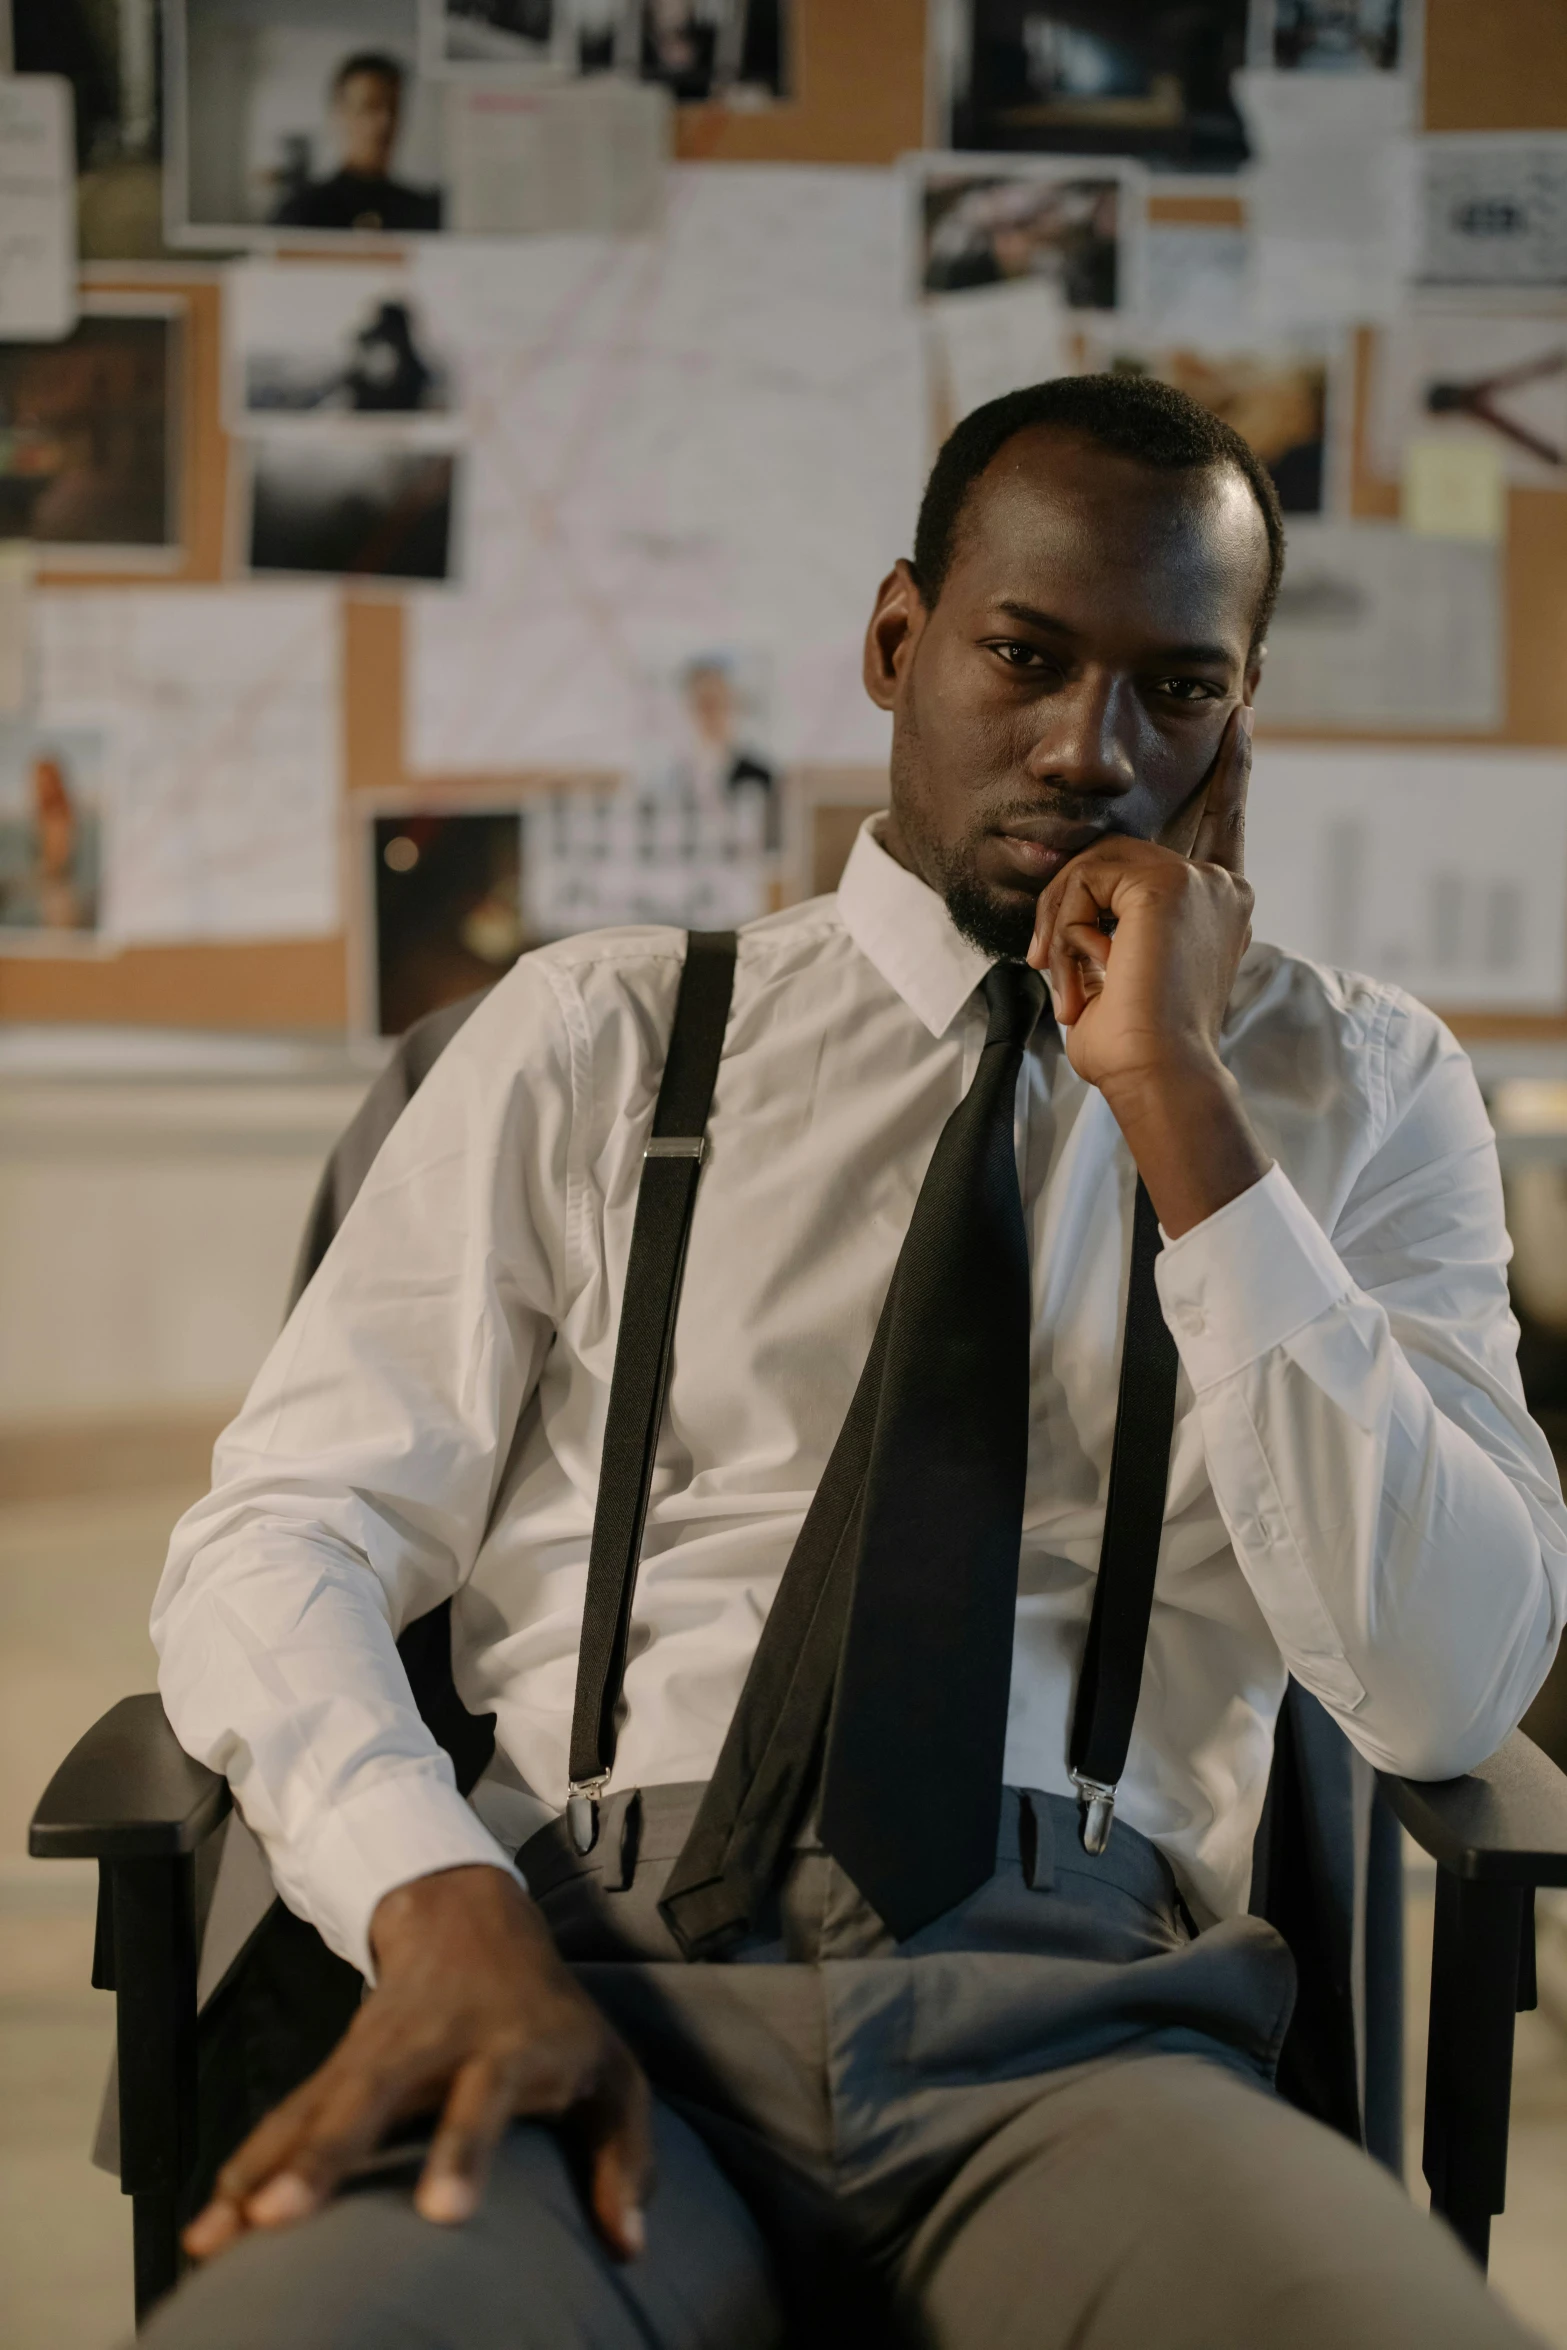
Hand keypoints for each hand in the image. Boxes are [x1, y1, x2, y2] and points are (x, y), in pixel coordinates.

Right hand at [183, 1865, 651, 2263]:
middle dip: (326, 2155)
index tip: (443, 2215)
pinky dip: (245, 2169)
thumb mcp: (612, 2070)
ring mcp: (374, 2052)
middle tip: (281, 2216)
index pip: (485, 2098)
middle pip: (373, 2097)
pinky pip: (284, 2121)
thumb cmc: (552, 2017)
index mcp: (507, 2047)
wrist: (473, 1920)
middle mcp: (432, 2045)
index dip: (464, 2151)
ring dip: (264, 2167)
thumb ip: (625, 2157)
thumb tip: (628, 2249)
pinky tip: (208, 2229)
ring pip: (313, 2107)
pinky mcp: (336, 2067)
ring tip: (221, 2236)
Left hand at [1026, 706, 1270, 1236]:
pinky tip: (1091, 968)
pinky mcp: (1168, 883)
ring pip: (1091, 864)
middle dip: (1066, 908)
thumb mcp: (1124, 972)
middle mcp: (1221, 885)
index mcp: (1223, 904)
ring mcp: (1199, 879)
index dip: (1232, 769)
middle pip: (1114, 854)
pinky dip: (1067, 925)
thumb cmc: (1136, 1048)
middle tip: (1055, 971)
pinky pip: (1085, 876)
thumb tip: (1075, 892)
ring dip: (1061, 925)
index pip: (1224, 820)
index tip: (1243, 715)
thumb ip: (1115, 921)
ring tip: (1075, 981)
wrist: (1161, 1076)